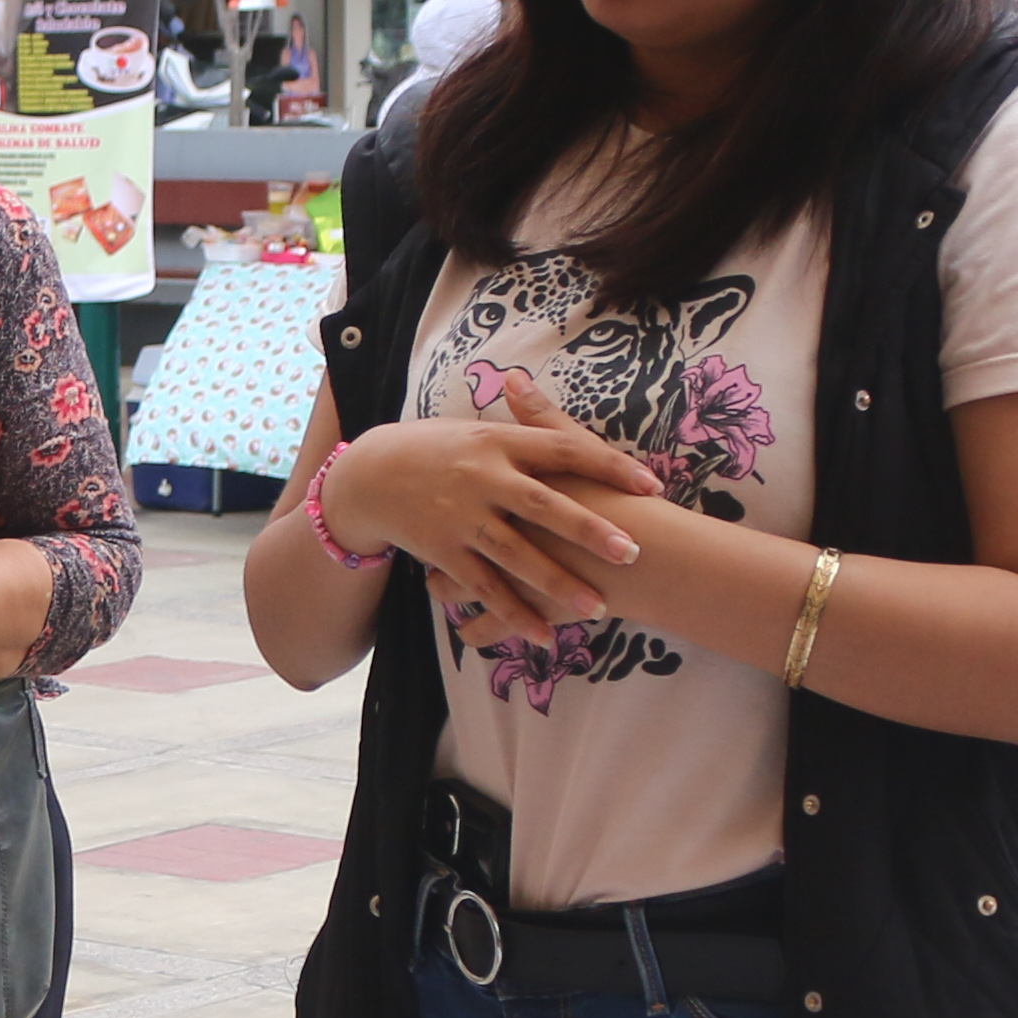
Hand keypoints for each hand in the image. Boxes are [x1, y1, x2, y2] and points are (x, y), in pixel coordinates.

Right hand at [325, 389, 660, 639]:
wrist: (367, 477)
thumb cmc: (432, 449)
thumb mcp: (475, 428)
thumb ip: (517, 421)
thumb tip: (530, 381)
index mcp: (498, 441)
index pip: (563, 449)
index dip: (609, 466)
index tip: (650, 485)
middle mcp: (482, 478)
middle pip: (544, 505)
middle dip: (588, 531)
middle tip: (631, 552)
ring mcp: (461, 518)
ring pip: (516, 555)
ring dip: (557, 584)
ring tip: (597, 608)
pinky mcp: (443, 552)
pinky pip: (484, 588)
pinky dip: (513, 614)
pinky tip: (544, 636)